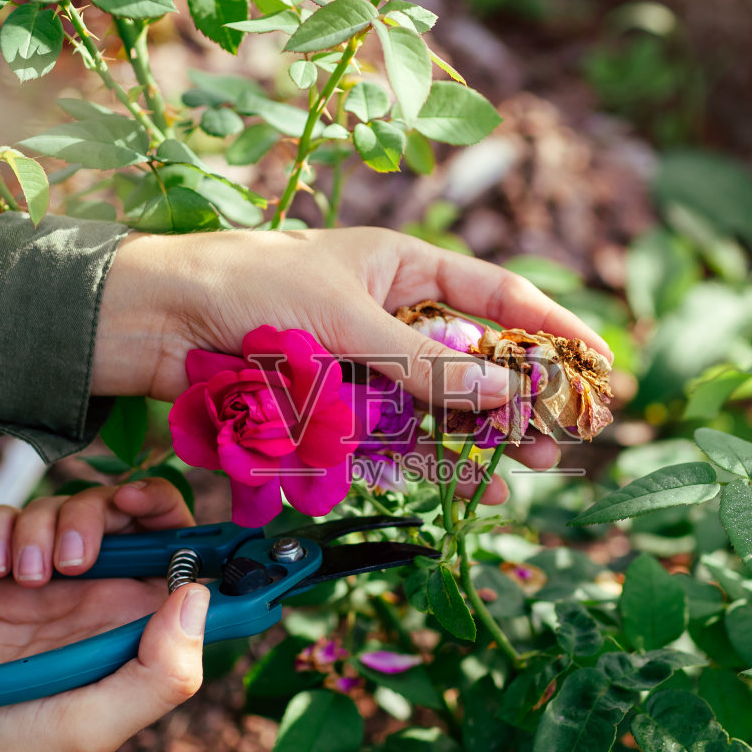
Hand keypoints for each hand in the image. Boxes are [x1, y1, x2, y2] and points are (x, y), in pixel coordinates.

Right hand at [0, 490, 203, 751]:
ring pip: (65, 512)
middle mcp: (104, 605)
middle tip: (72, 557)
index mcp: (140, 633)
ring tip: (24, 577)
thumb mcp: (96, 724)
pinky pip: (9, 522)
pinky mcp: (0, 580)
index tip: (135, 506)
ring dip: (42, 528)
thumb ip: (162, 670)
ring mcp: (52, 589)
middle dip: (97, 512)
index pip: (183, 556)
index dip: (169, 515)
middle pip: (124, 518)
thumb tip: (198, 595)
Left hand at [93, 228, 611, 500]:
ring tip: (524, 472)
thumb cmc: (248, 289)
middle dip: (521, 401)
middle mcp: (389, 315)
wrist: (153, 323)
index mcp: (400, 267)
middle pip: (475, 361)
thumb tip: (504, 394)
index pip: (496, 296)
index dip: (551, 328)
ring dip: (481, 439)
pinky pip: (394, 438)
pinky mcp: (333, 409)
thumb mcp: (346, 319)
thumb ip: (424, 364)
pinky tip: (464, 484)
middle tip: (564, 440)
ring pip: (440, 407)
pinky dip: (427, 460)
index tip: (598, 362)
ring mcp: (363, 365)